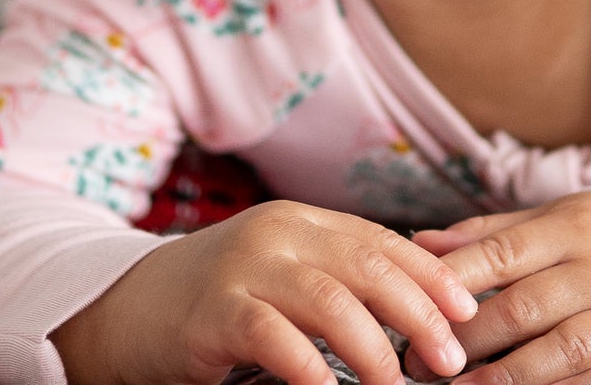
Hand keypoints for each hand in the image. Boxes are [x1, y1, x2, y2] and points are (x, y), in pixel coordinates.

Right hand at [51, 199, 477, 384]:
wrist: (121, 309)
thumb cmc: (213, 304)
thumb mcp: (278, 277)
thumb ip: (331, 280)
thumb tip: (412, 310)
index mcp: (302, 222)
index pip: (382, 239)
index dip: (430, 273)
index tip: (468, 310)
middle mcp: (278, 233)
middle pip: (368, 263)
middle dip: (418, 311)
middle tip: (451, 357)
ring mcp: (245, 267)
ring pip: (330, 297)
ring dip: (374, 346)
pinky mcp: (215, 311)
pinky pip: (274, 336)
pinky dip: (309, 367)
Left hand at [407, 191, 590, 384]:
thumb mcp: (548, 217)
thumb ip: (486, 234)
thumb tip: (420, 243)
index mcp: (570, 228)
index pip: (504, 252)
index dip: (457, 280)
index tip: (416, 304)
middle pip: (525, 307)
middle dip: (469, 337)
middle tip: (422, 360)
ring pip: (559, 350)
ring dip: (506, 376)